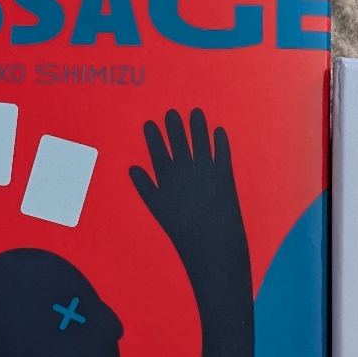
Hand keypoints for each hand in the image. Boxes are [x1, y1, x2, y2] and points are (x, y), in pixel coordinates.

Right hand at [130, 109, 247, 274]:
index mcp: (166, 177)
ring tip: (196, 112)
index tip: (150, 122)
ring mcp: (205, 170)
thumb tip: (133, 169)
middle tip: (172, 112)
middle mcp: (185, 169)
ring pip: (200, 139)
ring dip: (198, 124)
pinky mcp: (224, 174)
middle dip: (174, 124)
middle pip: (178, 139)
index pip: (157, 149)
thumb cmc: (182, 229)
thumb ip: (145, 187)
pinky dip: (220, 140)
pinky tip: (219, 131)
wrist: (211, 244)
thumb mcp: (158, 209)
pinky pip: (222, 151)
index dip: (153, 134)